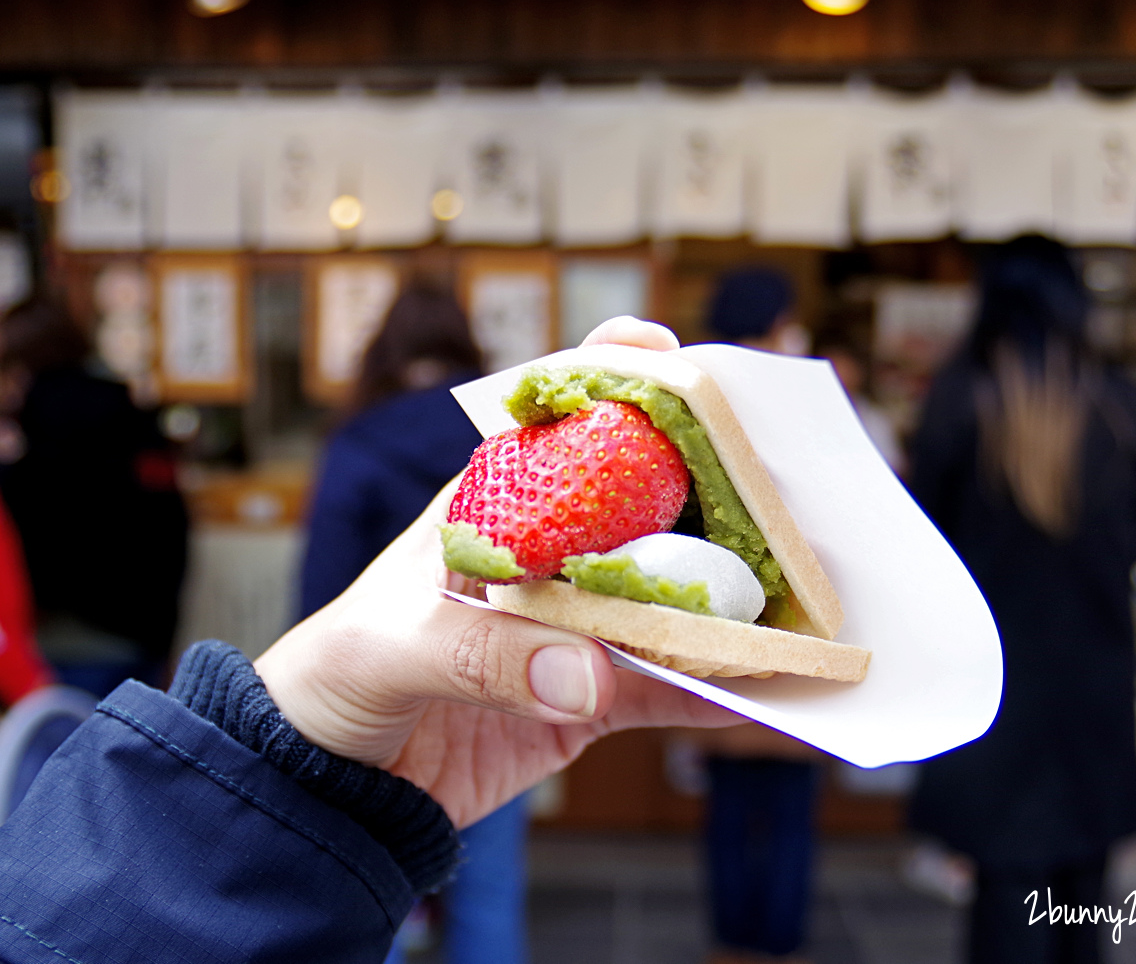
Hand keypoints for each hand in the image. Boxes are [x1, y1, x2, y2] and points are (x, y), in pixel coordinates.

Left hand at [256, 317, 743, 827]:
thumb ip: (481, 655)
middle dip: (717, 494)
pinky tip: (773, 689)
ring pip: (672, 602)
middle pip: (645, 507)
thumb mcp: (389, 648)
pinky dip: (718, 691)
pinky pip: (666, 690)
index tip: (672, 350)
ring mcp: (574, 627)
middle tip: (792, 494)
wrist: (325, 785)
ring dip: (736, 603)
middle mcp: (547, 556)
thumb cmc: (332, 678)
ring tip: (810, 602)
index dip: (613, 379)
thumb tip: (588, 677)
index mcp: (490, 509)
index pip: (554, 426)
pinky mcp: (589, 699)